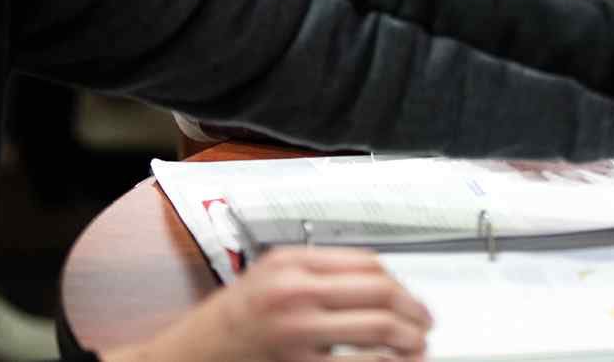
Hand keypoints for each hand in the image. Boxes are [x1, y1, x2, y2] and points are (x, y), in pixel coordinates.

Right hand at [104, 246, 431, 361]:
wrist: (188, 355)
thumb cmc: (230, 321)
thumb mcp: (270, 276)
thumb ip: (316, 272)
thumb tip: (375, 283)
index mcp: (294, 262)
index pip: (368, 263)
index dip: (400, 284)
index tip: (412, 299)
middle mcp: (298, 290)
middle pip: (380, 292)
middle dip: (413, 311)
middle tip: (425, 326)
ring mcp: (298, 329)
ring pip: (377, 328)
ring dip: (407, 341)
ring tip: (416, 349)